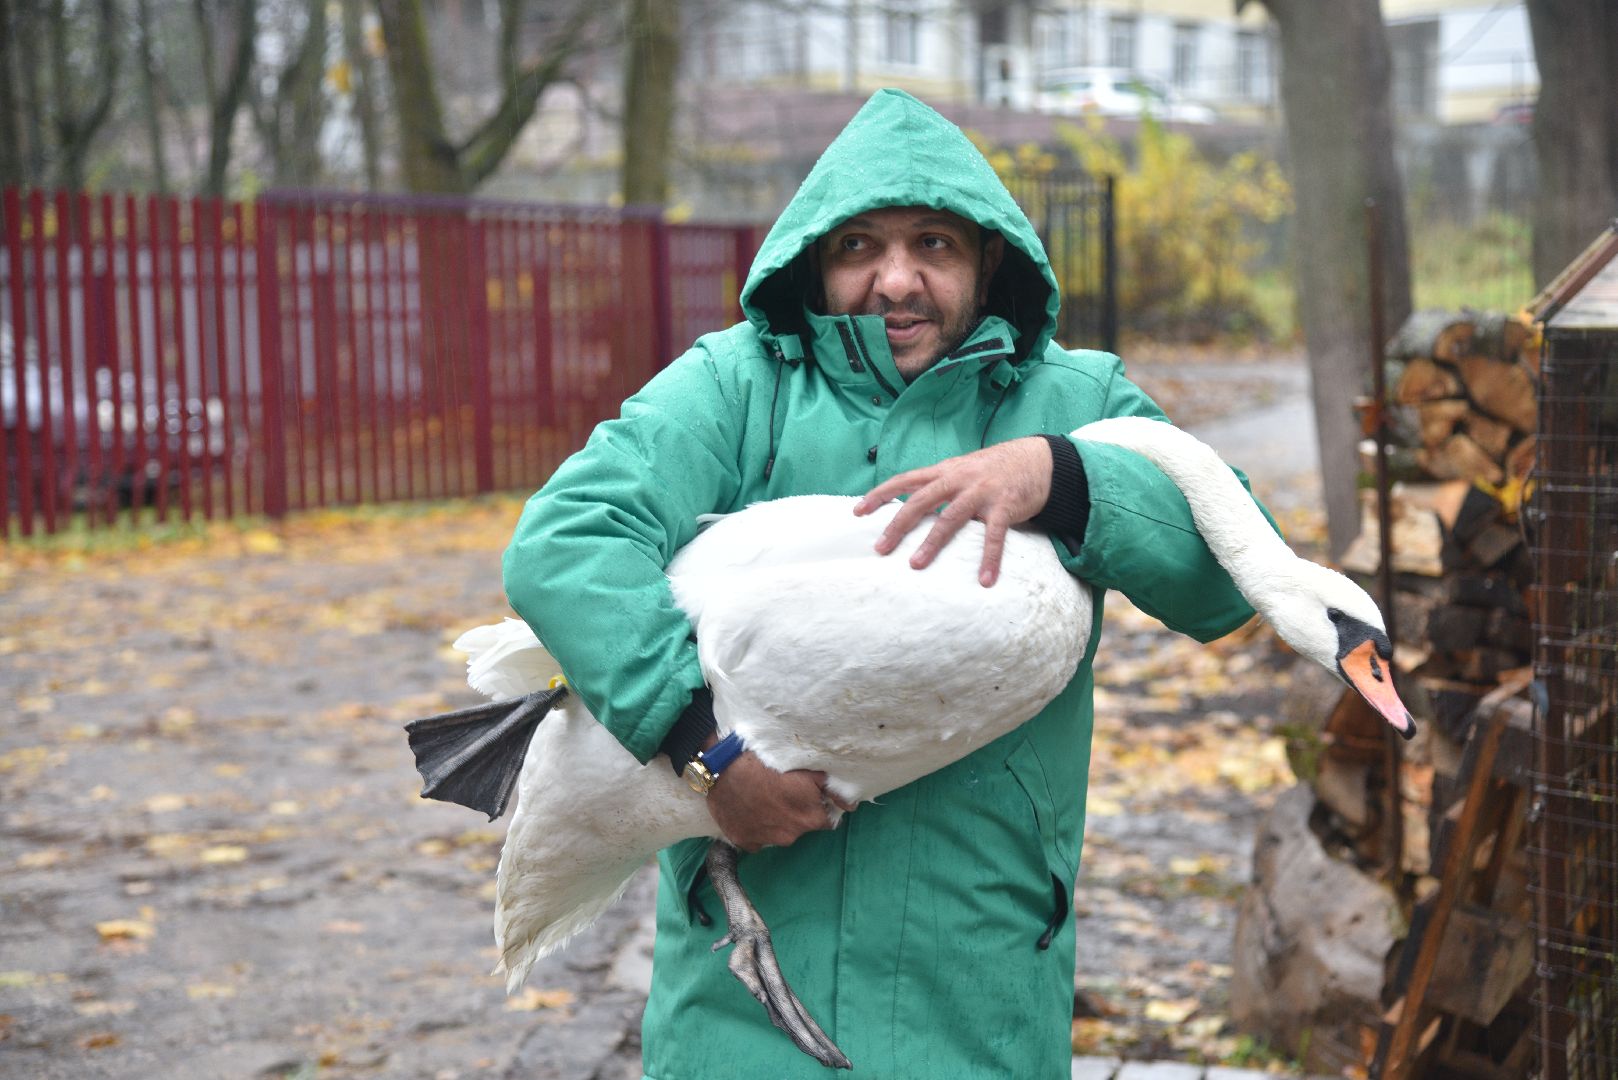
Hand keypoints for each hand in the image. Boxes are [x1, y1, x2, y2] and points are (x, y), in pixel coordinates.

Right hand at [705, 752, 854, 852]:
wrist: (724, 769)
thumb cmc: (767, 763)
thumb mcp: (806, 771)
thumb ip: (830, 789)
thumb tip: (851, 805)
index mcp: (811, 818)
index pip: (827, 820)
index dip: (818, 806)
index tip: (806, 796)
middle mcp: (792, 835)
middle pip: (802, 826)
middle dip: (796, 813)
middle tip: (782, 794)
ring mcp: (767, 841)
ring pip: (779, 833)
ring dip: (775, 821)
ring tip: (762, 800)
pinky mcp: (745, 842)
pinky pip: (756, 839)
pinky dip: (755, 828)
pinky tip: (748, 811)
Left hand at [852, 436, 1052, 586]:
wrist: (1037, 459)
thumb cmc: (994, 469)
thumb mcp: (962, 470)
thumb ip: (938, 485)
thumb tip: (910, 506)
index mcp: (945, 471)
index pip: (905, 480)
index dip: (880, 494)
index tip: (857, 511)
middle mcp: (959, 479)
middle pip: (921, 501)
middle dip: (898, 525)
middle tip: (880, 548)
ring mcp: (982, 492)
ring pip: (950, 518)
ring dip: (932, 543)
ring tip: (916, 565)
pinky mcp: (1006, 505)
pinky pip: (995, 536)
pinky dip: (989, 558)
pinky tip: (985, 580)